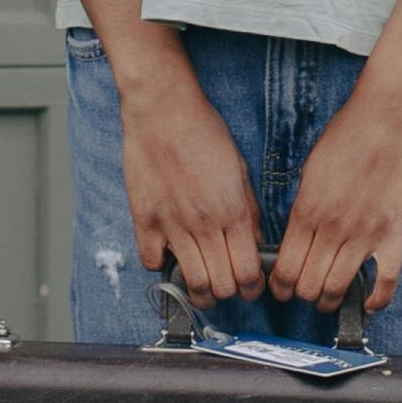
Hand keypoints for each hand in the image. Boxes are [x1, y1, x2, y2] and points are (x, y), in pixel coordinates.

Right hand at [111, 40, 266, 308]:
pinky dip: (162, 264)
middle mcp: (204, 223)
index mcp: (232, 210)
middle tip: (228, 285)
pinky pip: (152, 261)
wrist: (163, 109)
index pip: (249, 271)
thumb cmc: (204, 131)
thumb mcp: (241, 168)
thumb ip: (249, 210)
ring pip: (191, 282)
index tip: (251, 287)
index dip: (253, 288)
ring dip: (200, 291)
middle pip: (222, 285)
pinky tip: (170, 253)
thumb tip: (257, 242)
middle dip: (229, 292)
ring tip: (203, 286)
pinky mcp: (145, 219)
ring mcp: (172, 224)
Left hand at [268, 70, 401, 316]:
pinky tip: (369, 304)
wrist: (387, 117)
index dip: (279, 288)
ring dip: (331, 301)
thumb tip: (296, 238)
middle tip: (306, 292)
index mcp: (307, 211)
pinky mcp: (395, 234)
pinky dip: (377, 301)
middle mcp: (333, 228)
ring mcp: (366, 234)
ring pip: (340, 289)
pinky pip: (386, 282)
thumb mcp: (310, 171)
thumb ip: (302, 208)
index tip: (281, 289)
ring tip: (331, 298)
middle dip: (302, 296)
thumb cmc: (347, 135)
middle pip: (308, 286)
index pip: (284, 269)